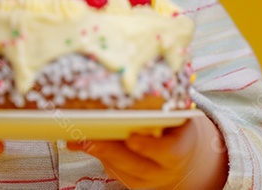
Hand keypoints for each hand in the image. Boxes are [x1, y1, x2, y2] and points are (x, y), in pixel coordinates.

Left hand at [66, 112, 227, 188]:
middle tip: (90, 138)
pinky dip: (99, 158)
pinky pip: (116, 174)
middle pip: (138, 166)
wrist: (182, 150)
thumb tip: (131, 82)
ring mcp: (151, 179)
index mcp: (182, 147)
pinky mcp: (136, 183)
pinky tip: (82, 144)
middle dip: (112, 151)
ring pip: (123, 172)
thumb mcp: (176, 111)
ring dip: (99, 155)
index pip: (169, 152)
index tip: (131, 138)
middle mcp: (167, 169)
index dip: (150, 147)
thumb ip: (161, 101)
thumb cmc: (175, 123)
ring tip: (79, 139)